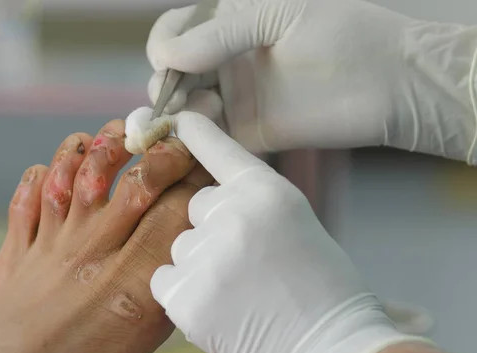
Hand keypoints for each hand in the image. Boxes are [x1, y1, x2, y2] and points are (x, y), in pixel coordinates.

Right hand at [147, 0, 476, 162]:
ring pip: (185, 107)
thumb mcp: (275, 14)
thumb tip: (164, 56)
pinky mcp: (250, 132)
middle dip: (164, 83)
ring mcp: (237, 97)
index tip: (167, 58)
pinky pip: (209, 137)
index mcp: (230, 23)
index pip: (176, 31)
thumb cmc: (340, 33)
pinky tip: (199, 132)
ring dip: (176, 111)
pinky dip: (194, 137)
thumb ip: (219, 33)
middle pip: (173, 73)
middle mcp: (227, 60)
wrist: (389, 82)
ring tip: (201, 108)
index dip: (164, 43)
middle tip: (174, 95)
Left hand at [150, 111, 428, 352]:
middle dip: (209, 227)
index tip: (178, 121)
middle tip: (243, 260)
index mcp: (266, 192)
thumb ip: (252, 203)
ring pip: (178, 244)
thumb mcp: (295, 223)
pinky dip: (183, 292)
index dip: (196, 134)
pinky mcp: (185, 297)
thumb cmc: (323, 289)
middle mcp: (232, 215)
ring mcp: (205, 256)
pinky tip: (217, 308)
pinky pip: (164, 279)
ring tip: (236, 291)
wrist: (329, 350)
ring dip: (197, 262)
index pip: (217, 150)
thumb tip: (211, 194)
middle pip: (193, 205)